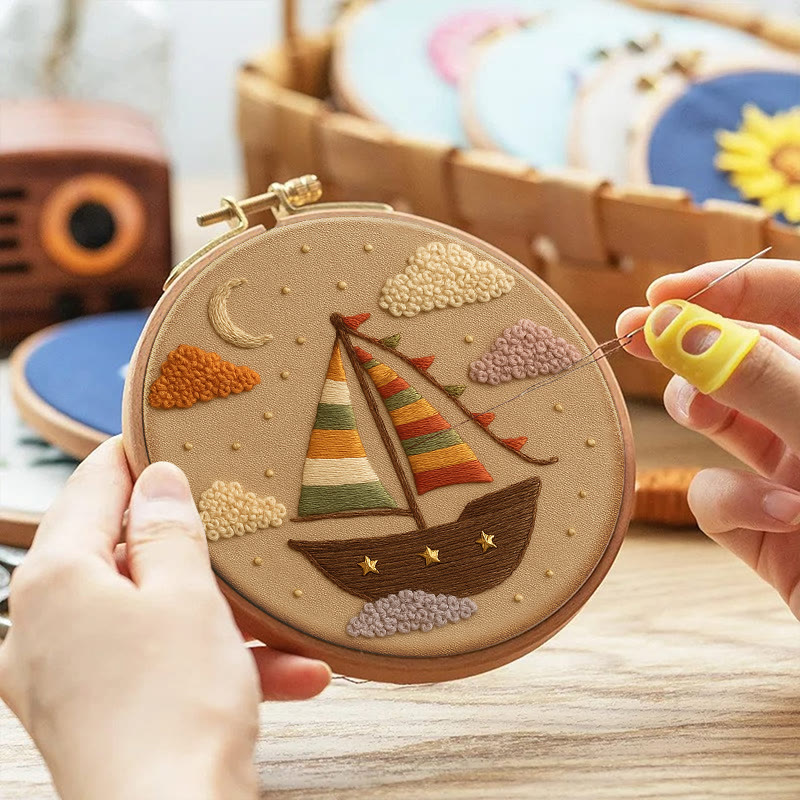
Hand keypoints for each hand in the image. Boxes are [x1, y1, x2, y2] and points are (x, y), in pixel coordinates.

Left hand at [0, 437, 329, 799]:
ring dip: (218, 613)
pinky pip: (155, 665)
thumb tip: (155, 481)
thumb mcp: (187, 597)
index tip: (168, 430)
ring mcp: (65, 676)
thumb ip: (168, 530)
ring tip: (282, 617)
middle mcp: (42, 627)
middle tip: (237, 520)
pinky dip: (214, 661)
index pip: (91, 489)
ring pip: (149, 615)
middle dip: (190, 545)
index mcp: (54, 583)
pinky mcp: (94, 715)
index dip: (133, 455)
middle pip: (121, 555)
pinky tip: (292, 671)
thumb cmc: (175, 708)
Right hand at [617, 259, 799, 618]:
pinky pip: (719, 495)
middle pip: (744, 356)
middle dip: (689, 342)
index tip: (664, 293)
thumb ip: (762, 380)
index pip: (793, 303)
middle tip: (633, 330)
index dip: (730, 287)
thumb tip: (684, 331)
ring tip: (696, 413)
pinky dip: (732, 504)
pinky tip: (772, 520)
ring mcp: (792, 471)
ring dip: (701, 411)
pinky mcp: (765, 526)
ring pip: (722, 419)